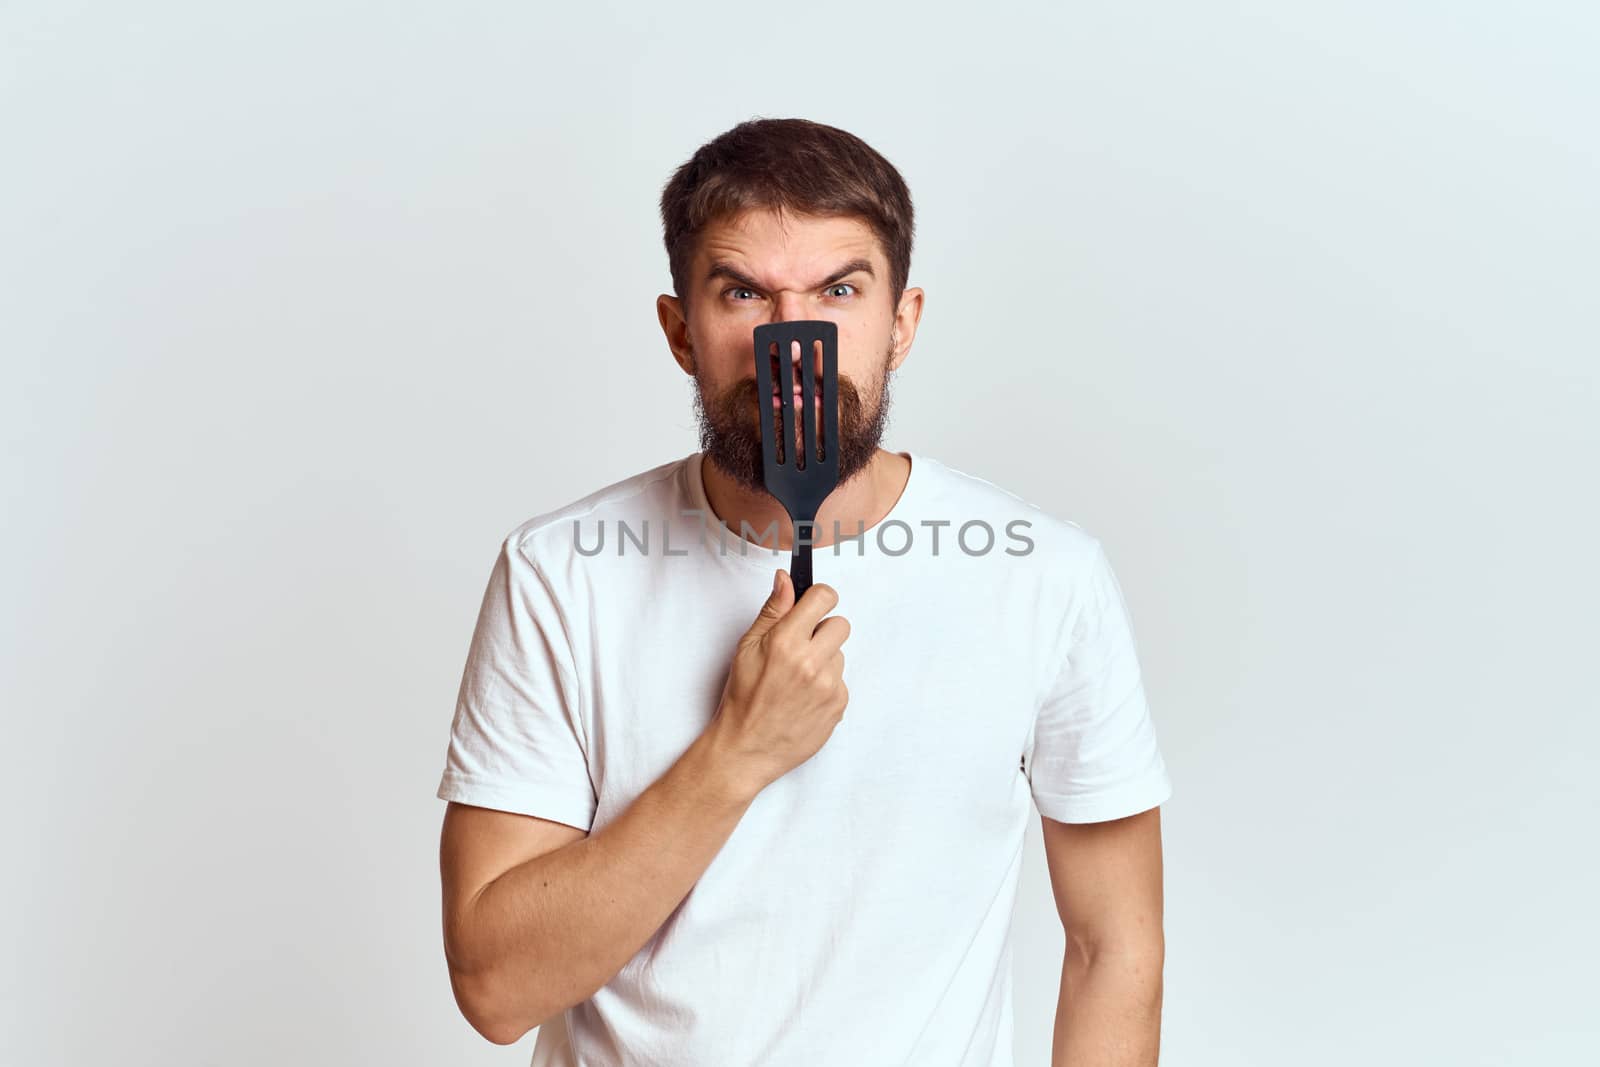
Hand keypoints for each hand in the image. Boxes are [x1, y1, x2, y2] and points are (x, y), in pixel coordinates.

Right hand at [705, 568, 850, 796]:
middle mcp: (811, 662)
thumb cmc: (742, 698)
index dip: (819, 599)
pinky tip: (804, 698)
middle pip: (840, 625)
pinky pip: (841, 682)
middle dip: (822, 632)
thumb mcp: (747, 647)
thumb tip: (785, 580)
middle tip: (800, 649)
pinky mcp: (838, 706)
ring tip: (797, 680)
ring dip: (824, 661)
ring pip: (840, 655)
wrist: (746, 748)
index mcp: (786, 641)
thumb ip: (772, 611)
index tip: (813, 606)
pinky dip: (827, 686)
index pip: (823, 598)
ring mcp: (828, 686)